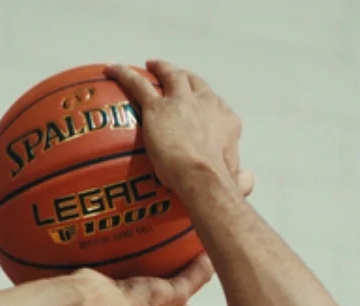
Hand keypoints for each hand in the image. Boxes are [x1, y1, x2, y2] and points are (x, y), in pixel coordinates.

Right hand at [79, 254, 215, 305]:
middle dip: (152, 302)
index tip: (187, 299)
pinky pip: (99, 293)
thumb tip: (211, 262)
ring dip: (127, 290)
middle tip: (161, 281)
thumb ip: (192, 281)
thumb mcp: (171, 294)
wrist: (87, 304)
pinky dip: (106, 280)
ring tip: (137, 268)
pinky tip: (112, 261)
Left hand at [105, 61, 254, 197]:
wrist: (203, 178)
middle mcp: (206, 104)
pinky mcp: (157, 107)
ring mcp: (181, 102)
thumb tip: (248, 179)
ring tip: (151, 66)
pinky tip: (111, 68)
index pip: (218, 106)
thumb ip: (242, 180)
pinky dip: (123, 74)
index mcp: (226, 121)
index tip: (202, 108)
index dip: (208, 105)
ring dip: (161, 68)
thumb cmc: (220, 185)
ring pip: (170, 75)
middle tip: (176, 76)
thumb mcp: (237, 182)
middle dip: (186, 77)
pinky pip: (137, 83)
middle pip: (195, 82)